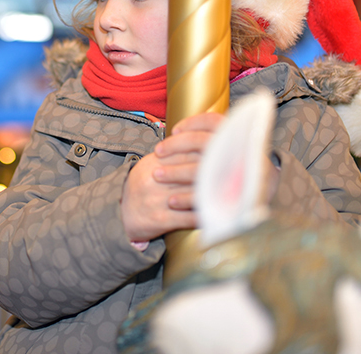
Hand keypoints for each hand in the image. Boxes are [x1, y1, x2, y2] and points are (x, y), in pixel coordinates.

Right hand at [120, 112, 224, 242]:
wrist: (120, 213)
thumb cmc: (143, 185)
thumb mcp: (153, 163)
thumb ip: (175, 153)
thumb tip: (204, 141)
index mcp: (155, 161)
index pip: (185, 151)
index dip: (208, 152)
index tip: (230, 152)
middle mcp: (155, 177)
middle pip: (191, 171)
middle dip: (215, 172)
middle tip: (239, 171)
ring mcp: (157, 198)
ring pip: (191, 194)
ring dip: (213, 194)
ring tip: (234, 193)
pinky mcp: (159, 219)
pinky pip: (186, 217)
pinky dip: (204, 216)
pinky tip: (220, 215)